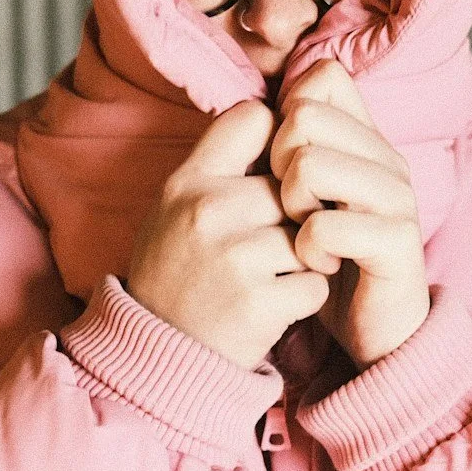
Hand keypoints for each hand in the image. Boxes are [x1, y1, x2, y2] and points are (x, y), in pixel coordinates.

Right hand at [123, 99, 335, 370]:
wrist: (157, 355)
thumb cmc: (176, 274)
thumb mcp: (176, 208)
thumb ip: (220, 165)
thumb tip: (281, 115)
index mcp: (187, 182)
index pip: (254, 118)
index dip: (278, 141)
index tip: (276, 171)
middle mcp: (207, 211)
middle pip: (292, 185)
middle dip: (293, 216)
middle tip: (268, 247)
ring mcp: (234, 258)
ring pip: (310, 234)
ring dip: (302, 259)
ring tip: (267, 278)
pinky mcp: (259, 303)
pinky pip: (314, 283)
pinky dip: (304, 297)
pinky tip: (273, 305)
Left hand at [268, 57, 428, 367]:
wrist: (373, 332)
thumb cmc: (328, 260)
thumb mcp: (304, 199)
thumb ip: (288, 151)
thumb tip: (251, 110)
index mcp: (365, 139)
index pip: (323, 78)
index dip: (286, 114)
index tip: (283, 164)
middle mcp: (386, 157)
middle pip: (304, 116)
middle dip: (277, 165)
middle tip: (291, 210)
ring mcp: (397, 197)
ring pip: (310, 164)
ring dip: (291, 207)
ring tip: (303, 237)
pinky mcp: (398, 240)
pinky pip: (325, 225)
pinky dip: (308, 250)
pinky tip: (320, 265)